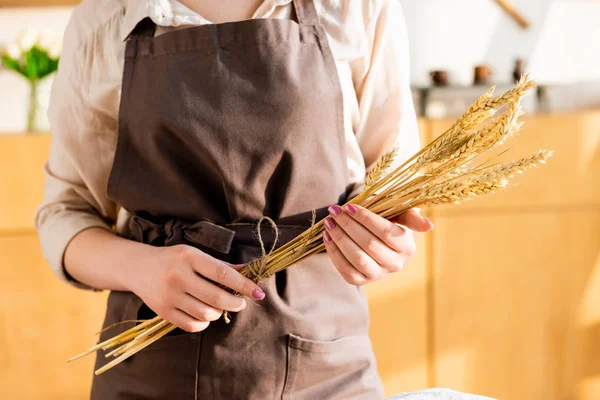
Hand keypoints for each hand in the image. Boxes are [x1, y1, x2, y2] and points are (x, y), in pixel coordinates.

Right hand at [127, 244, 265, 332]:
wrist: (138, 267)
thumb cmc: (174, 260)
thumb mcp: (196, 255)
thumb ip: (222, 265)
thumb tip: (250, 270)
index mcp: (190, 257)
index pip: (222, 273)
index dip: (243, 285)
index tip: (258, 292)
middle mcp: (178, 276)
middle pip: (216, 297)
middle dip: (235, 303)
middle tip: (240, 303)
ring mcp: (169, 296)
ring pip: (206, 313)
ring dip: (219, 312)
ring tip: (218, 305)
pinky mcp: (163, 312)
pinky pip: (192, 325)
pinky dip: (204, 323)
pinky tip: (204, 313)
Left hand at [323, 205, 433, 285]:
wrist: (372, 234)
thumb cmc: (386, 218)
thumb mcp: (399, 211)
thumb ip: (411, 216)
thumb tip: (429, 226)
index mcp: (407, 246)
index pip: (385, 232)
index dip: (366, 219)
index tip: (349, 206)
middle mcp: (395, 264)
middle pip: (369, 245)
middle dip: (348, 226)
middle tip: (334, 211)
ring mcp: (378, 275)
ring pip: (357, 259)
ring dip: (339, 239)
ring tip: (329, 223)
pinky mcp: (361, 281)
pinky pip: (346, 270)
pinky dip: (334, 253)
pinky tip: (327, 237)